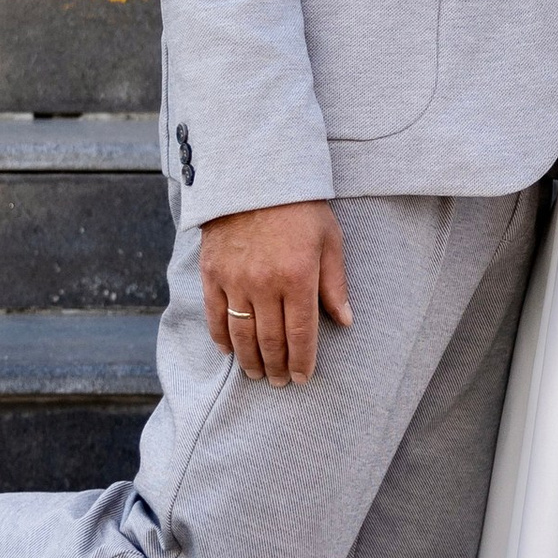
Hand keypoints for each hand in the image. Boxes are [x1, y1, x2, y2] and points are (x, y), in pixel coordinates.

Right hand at [201, 199, 350, 385]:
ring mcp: (235, 280)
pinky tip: (230, 351)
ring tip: (258, 374)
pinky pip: (215, 316)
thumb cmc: (299, 206)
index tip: (304, 377)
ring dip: (250, 360)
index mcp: (298, 276)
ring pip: (242, 335)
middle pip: (270, 341)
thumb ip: (335, 284)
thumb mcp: (329, 239)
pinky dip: (222, 339)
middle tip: (281, 382)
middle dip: (277, 367)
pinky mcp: (212, 273)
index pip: (300, 334)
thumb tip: (345, 321)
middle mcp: (265, 284)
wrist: (254, 175)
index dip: (302, 361)